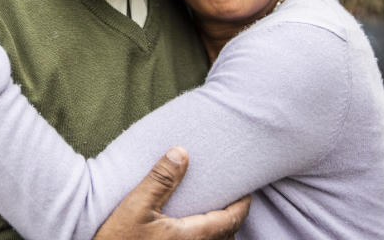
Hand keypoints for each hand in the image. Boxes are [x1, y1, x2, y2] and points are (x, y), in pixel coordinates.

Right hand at [93, 147, 249, 239]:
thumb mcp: (136, 205)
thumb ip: (160, 179)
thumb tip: (182, 152)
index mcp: (192, 236)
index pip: (231, 220)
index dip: (242, 205)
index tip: (247, 190)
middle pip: (227, 236)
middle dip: (232, 219)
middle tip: (231, 199)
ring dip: (219, 232)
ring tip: (212, 214)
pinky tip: (189, 231)